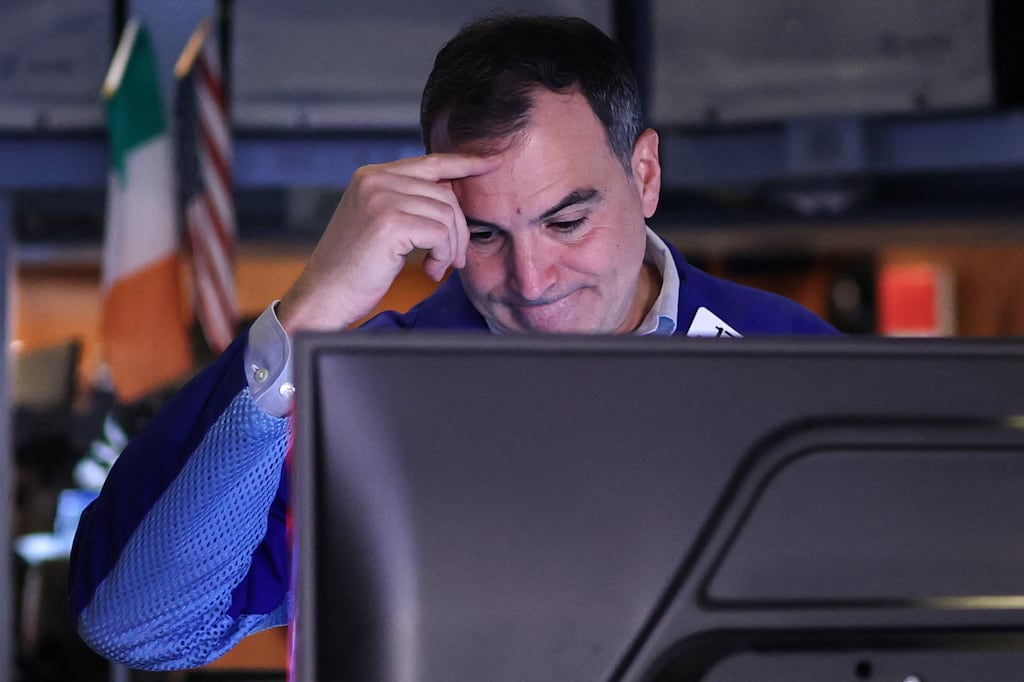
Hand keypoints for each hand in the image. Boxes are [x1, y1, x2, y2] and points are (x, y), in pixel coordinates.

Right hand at [277, 153, 498, 332]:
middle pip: (445, 194)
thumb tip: (453, 196)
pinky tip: (430, 271)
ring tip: (438, 268)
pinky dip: (443, 256)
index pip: (430, 162)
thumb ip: (408, 203)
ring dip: (451, 248)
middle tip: (452, 260)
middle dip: (458, 230)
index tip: (492, 163)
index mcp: (371, 175)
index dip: (465, 163)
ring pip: (447, 214)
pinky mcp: (389, 222)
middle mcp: (375, 180)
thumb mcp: (380, 224)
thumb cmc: (354, 269)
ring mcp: (381, 198)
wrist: (324, 297)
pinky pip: (441, 234)